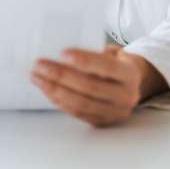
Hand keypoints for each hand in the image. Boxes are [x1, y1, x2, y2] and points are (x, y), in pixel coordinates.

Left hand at [31, 45, 166, 126]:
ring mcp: (114, 112)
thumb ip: (94, 51)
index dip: (84, 60)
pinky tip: (46, 89)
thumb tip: (59, 47)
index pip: (106, 67)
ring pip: (81, 103)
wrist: (132, 84)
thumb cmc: (115, 62)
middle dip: (61, 76)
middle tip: (39, 65)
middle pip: (90, 87)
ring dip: (55, 90)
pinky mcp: (102, 122)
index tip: (62, 53)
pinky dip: (59, 101)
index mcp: (129, 73)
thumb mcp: (112, 52)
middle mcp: (125, 96)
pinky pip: (78, 113)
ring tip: (37, 77)